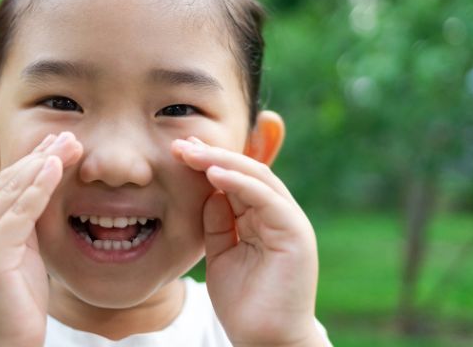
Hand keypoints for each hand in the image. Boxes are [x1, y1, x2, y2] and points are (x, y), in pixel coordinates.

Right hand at [0, 132, 82, 346]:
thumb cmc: (17, 308)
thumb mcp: (22, 257)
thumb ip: (25, 227)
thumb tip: (43, 195)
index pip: (3, 188)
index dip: (31, 164)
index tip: (57, 144)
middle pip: (7, 184)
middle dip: (40, 157)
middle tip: (67, 136)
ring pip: (12, 193)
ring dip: (43, 165)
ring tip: (68, 144)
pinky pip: (18, 213)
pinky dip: (37, 188)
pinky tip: (55, 168)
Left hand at [172, 137, 322, 346]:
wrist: (264, 340)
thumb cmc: (244, 302)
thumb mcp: (221, 255)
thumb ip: (217, 224)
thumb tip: (209, 193)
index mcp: (262, 218)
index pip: (236, 180)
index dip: (207, 163)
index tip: (177, 152)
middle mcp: (278, 215)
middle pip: (246, 172)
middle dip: (211, 156)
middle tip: (179, 144)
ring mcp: (289, 222)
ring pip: (257, 178)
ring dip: (221, 162)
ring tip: (192, 153)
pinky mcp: (295, 233)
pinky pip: (266, 199)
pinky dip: (239, 183)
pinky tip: (213, 174)